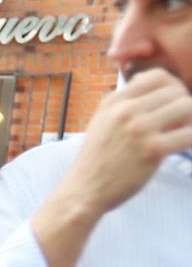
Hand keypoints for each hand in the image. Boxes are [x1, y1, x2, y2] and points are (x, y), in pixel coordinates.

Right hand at [68, 69, 191, 218]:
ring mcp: (139, 129)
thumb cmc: (96, 158)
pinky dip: (191, 138)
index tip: (171, 103)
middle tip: (178, 123)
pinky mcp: (152, 150)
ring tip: (180, 133)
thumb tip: (148, 82)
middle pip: (176, 91)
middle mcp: (126, 111)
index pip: (158, 76)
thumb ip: (122, 101)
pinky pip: (188, 134)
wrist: (85, 190)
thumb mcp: (101, 121)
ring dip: (191, 120)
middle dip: (183, 105)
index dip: (172, 87)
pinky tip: (182, 146)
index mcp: (114, 102)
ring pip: (187, 106)